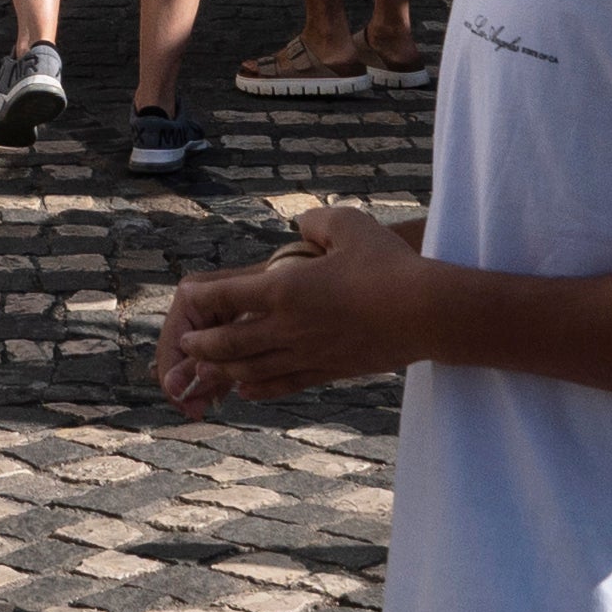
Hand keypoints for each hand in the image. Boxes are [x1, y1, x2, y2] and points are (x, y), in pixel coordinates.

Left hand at [155, 204, 427, 416]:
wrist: (425, 313)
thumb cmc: (387, 264)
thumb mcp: (348, 224)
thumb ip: (315, 222)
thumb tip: (300, 227)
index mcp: (284, 289)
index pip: (228, 297)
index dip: (203, 300)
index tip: (188, 300)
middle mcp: (288, 327)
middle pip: (230, 343)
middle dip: (202, 345)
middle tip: (186, 344)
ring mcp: (308, 355)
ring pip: (251, 370)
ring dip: (223, 369)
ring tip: (206, 368)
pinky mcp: (329, 372)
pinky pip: (283, 385)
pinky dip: (258, 388)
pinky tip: (247, 388)